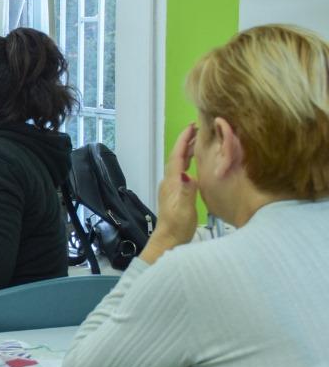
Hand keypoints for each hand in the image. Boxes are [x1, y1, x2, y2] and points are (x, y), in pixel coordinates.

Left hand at [143, 124, 199, 261]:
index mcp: (172, 182)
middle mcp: (170, 181)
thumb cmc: (177, 225)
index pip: (177, 156)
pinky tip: (194, 164)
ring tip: (198, 142)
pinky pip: (181, 171)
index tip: (191, 127)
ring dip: (186, 151)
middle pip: (177, 157)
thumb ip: (186, 191)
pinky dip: (188, 163)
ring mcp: (171, 187)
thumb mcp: (184, 209)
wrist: (168, 240)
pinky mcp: (175, 194)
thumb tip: (188, 174)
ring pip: (178, 164)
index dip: (183, 141)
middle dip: (186, 142)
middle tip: (198, 129)